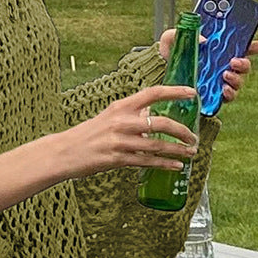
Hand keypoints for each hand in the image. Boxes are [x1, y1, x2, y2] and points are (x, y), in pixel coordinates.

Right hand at [63, 84, 198, 179]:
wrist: (63, 152)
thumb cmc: (86, 135)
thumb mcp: (108, 117)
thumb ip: (130, 115)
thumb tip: (151, 114)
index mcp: (120, 107)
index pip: (153, 93)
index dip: (175, 91)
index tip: (191, 93)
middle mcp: (121, 121)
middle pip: (160, 123)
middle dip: (182, 131)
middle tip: (193, 137)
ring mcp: (119, 141)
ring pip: (157, 145)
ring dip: (177, 150)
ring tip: (190, 153)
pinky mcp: (116, 159)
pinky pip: (147, 162)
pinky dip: (164, 164)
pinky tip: (176, 166)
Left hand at [159, 29, 257, 103]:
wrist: (156, 76)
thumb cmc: (167, 55)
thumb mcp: (170, 39)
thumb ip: (181, 33)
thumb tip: (203, 41)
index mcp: (219, 51)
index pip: (246, 47)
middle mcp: (222, 66)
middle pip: (245, 66)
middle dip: (244, 64)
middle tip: (233, 61)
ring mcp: (217, 82)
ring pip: (238, 82)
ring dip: (236, 79)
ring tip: (225, 75)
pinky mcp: (211, 96)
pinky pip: (227, 97)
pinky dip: (228, 93)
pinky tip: (222, 89)